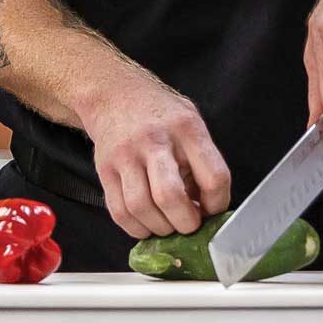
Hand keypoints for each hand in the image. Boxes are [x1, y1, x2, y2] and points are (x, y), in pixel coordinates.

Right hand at [77, 75, 231, 237]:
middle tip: (189, 223)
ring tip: (168, 223)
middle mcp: (154, 140)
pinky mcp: (104, 170)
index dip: (217, 204)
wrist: (114, 94)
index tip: (212, 209)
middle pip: (170, 197)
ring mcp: (125, 155)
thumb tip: (208, 208)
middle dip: (186, 223)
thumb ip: (203, 162)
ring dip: (160, 227)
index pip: (214, 177)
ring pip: (141, 208)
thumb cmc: (159, 114)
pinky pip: (119, 212)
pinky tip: (148, 222)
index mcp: (186, 128)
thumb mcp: (191, 123)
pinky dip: (137, 228)